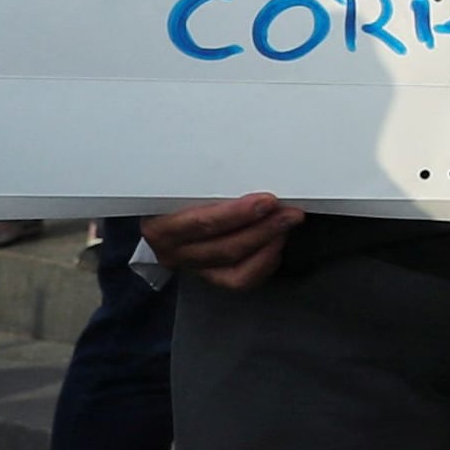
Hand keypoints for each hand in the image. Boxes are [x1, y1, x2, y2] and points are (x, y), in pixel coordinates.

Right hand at [145, 194, 302, 289]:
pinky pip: (241, 279)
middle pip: (225, 246)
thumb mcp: (180, 185)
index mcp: (162, 226)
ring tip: (286, 225)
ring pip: (235, 264)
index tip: (267, 201)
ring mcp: (192, 267)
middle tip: (289, 212)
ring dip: (268, 243)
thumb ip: (208, 183)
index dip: (237, 214)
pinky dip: (264, 263)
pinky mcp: (209, 278)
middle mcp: (174, 251)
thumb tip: (252, 170)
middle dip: (264, 228)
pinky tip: (276, 244)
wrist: (160, 220)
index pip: (202, 223)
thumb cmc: (174, 197)